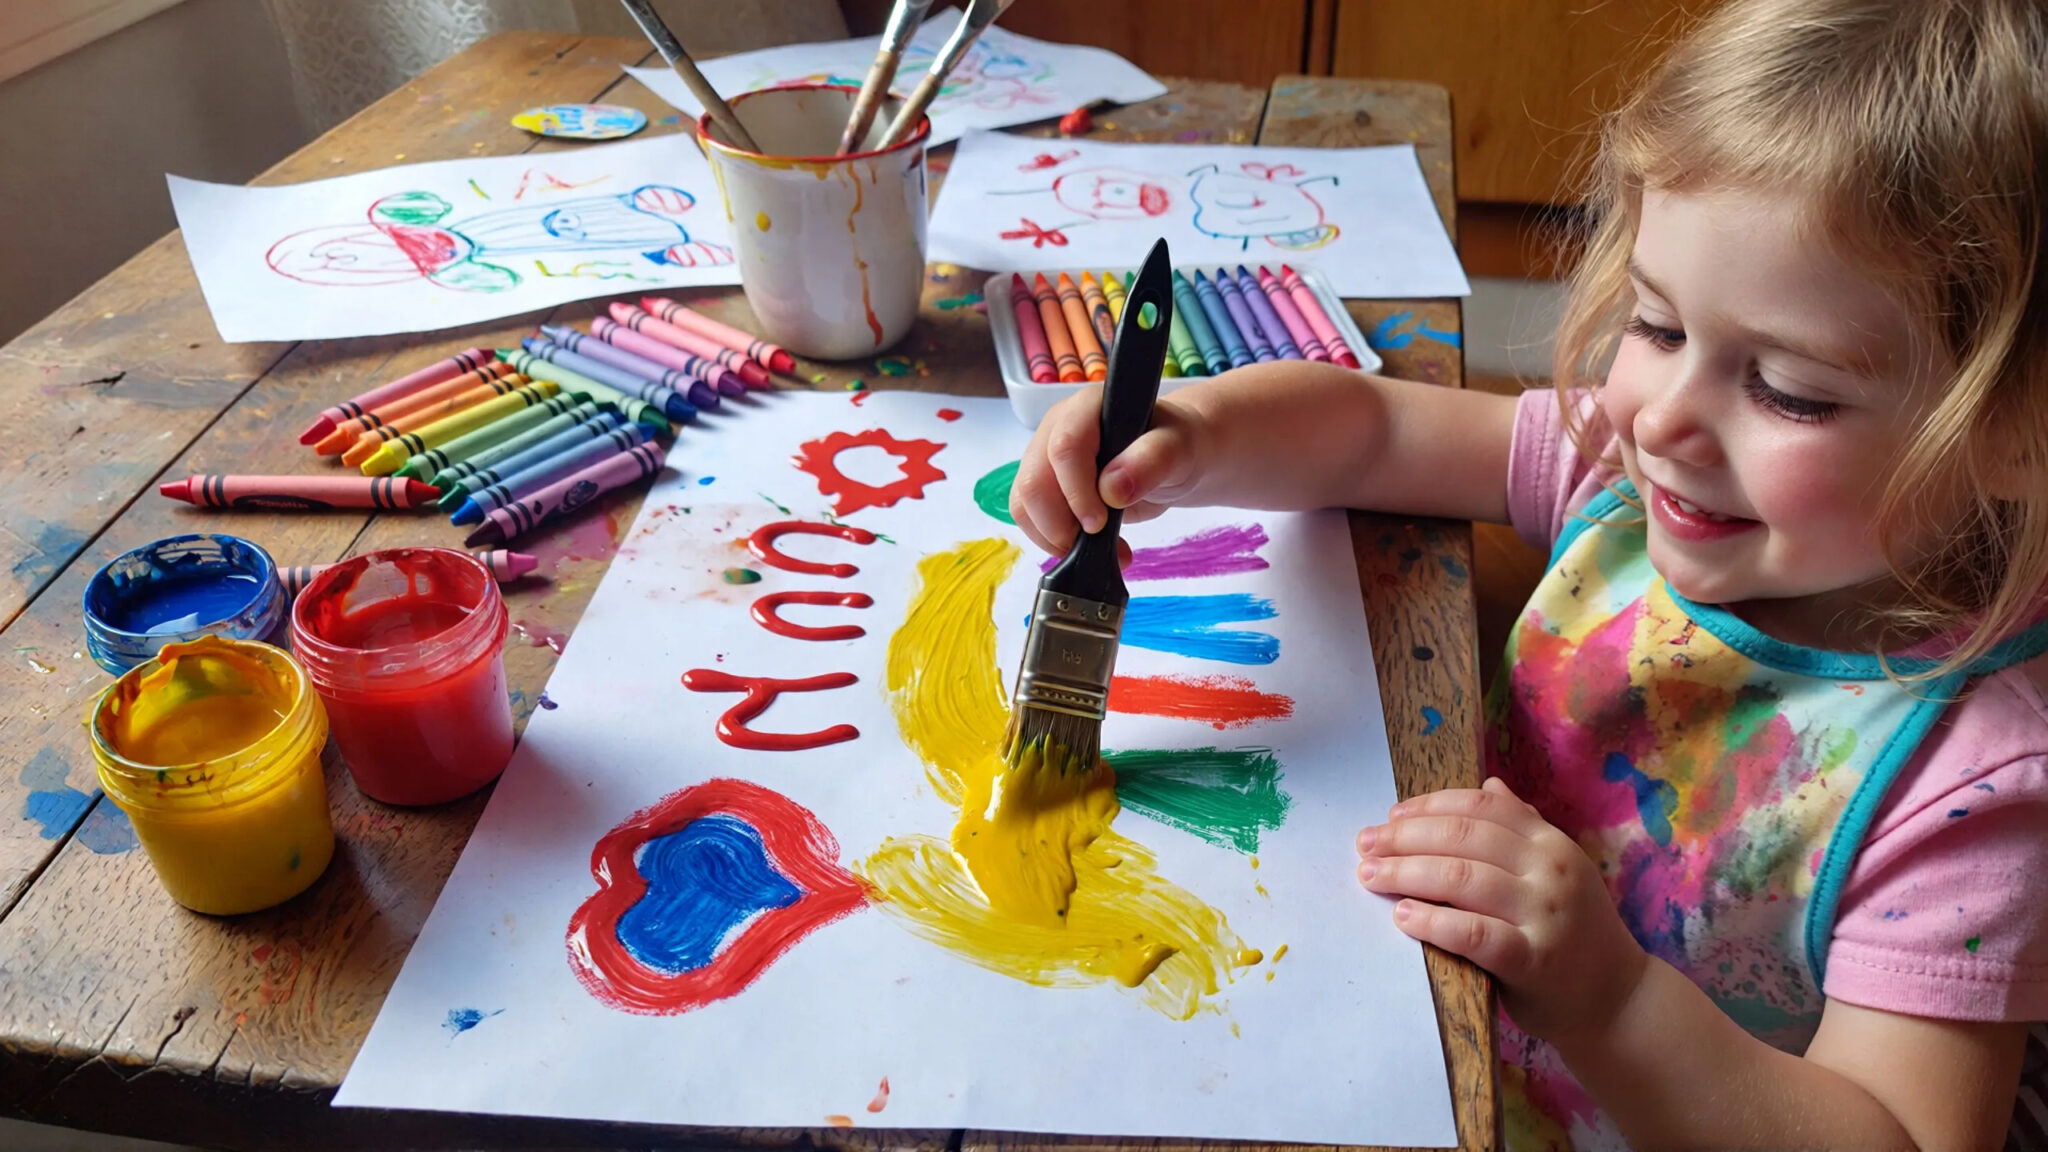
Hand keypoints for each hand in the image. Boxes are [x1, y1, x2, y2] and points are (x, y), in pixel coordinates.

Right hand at [1009, 385, 1215, 557]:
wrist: (1172, 460)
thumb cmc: (1175, 447)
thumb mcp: (1179, 449)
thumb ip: (1151, 460)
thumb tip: (1112, 489)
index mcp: (1088, 408)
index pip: (1064, 448)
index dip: (1076, 491)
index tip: (1098, 523)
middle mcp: (1057, 429)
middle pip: (1033, 481)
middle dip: (1059, 523)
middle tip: (1097, 543)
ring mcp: (1046, 458)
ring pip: (1024, 504)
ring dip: (1055, 538)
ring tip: (1100, 550)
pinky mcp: (1045, 486)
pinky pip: (1031, 518)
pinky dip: (1055, 542)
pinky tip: (1090, 548)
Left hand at [1357, 777, 1648, 1047]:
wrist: (1616, 997)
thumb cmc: (1574, 930)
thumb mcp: (1558, 870)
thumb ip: (1523, 828)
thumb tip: (1489, 786)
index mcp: (1550, 842)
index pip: (1482, 808)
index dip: (1430, 806)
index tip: (1392, 815)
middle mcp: (1549, 870)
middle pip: (1463, 837)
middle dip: (1405, 837)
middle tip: (1366, 844)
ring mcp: (1543, 914)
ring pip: (1462, 879)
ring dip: (1407, 873)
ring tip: (1371, 875)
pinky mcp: (1532, 960)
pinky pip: (1474, 934)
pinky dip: (1433, 921)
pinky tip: (1403, 916)